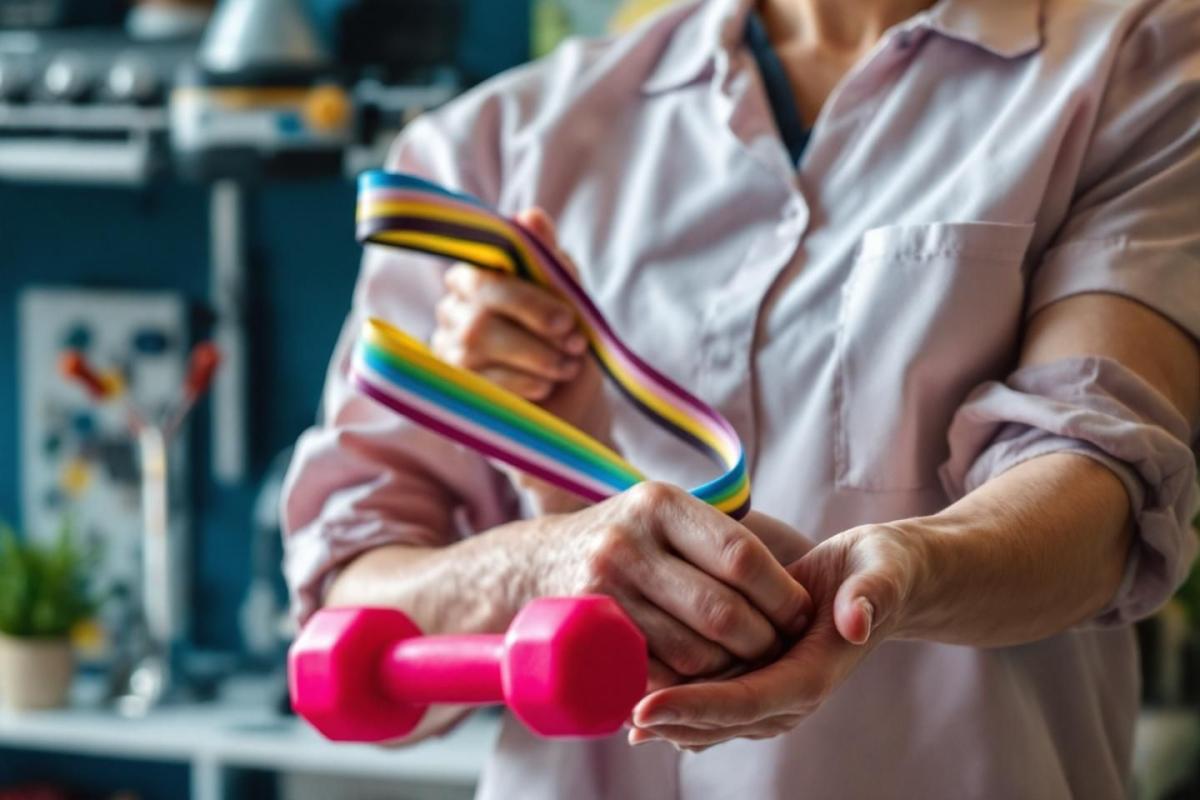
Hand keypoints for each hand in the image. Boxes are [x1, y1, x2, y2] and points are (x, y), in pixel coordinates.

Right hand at [431, 208, 610, 510]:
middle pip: (477, 308)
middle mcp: (451, 315)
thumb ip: (550, 261)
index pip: (482, 271)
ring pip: (476, 343)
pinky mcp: (451, 396)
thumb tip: (531, 215)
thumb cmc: (569, 352)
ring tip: (567, 365)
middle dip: (533, 321)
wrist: (575, 419)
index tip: (571, 314)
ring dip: (533, 354)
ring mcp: (445, 357)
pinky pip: (476, 380)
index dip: (527, 292)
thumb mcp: (571, 303)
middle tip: (574, 339)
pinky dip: (520, 380)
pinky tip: (546, 385)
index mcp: (476, 282)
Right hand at [524, 482, 814, 690]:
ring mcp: (602, 591)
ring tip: (745, 666)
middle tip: (780, 649)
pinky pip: (658, 678)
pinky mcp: (586, 638)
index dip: (781, 592)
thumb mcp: (667, 514)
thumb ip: (723, 536)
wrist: (538, 563)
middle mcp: (627, 542)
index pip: (740, 555)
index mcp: (659, 504)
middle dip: (764, 641)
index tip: (801, 613)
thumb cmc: (630, 540)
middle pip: (721, 611)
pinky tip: (703, 680)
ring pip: (694, 654)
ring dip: (732, 671)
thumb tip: (805, 570)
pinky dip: (689, 688)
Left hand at [628, 523, 925, 749]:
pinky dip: (673, 700)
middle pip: (718, 720)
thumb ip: (871, 594)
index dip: (695, 707)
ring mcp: (771, 692)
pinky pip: (709, 699)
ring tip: (611, 704)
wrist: (885, 581)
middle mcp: (789, 695)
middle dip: (667, 718)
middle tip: (613, 709)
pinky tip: (633, 695)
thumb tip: (854, 620)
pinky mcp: (756, 677)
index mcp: (814, 674)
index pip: (746, 702)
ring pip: (708, 718)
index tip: (646, 709)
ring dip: (664, 715)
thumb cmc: (882, 571)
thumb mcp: (882, 572)